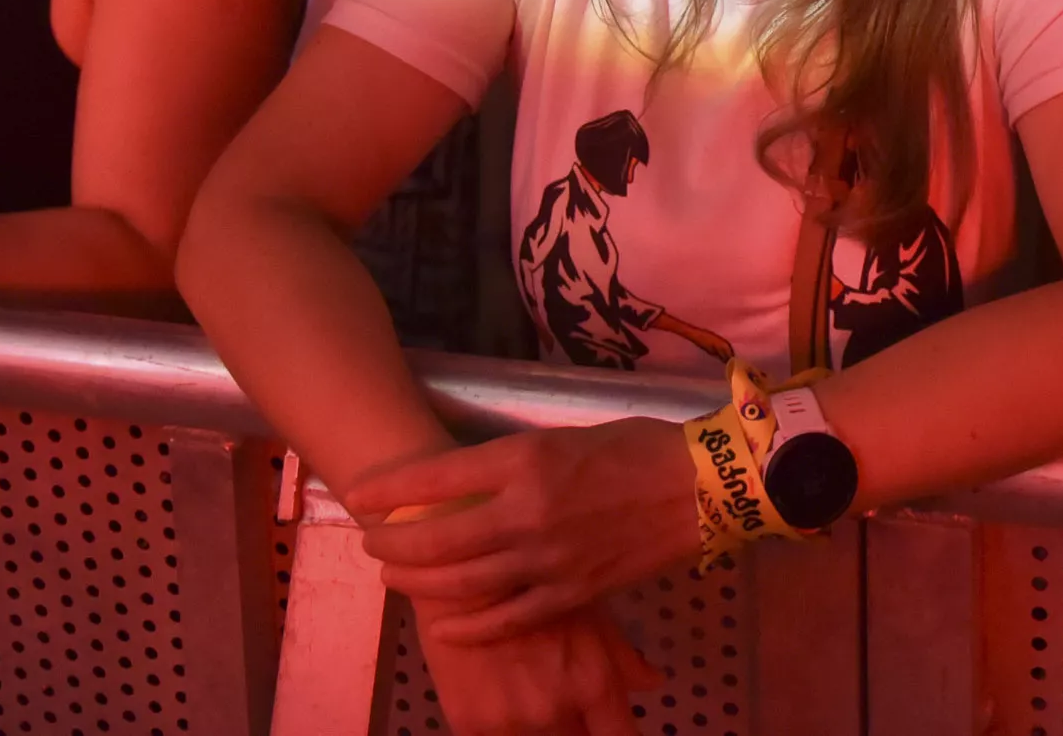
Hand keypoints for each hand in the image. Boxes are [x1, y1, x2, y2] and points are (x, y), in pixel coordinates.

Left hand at [344, 417, 698, 640]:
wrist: (703, 486)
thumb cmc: (637, 447)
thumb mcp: (566, 437)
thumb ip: (516, 464)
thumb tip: (468, 483)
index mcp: (526, 459)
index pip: (436, 477)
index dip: (390, 489)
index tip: (359, 496)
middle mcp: (527, 510)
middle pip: (437, 537)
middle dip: (393, 543)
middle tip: (371, 541)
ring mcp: (549, 557)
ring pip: (463, 581)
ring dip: (419, 582)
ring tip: (394, 578)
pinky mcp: (573, 592)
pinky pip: (509, 618)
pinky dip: (471, 625)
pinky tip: (444, 624)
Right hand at [414, 601, 656, 735]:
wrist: (458, 567)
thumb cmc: (533, 580)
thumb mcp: (587, 611)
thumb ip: (622, 657)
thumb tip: (653, 683)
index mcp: (592, 684)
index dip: (618, 734)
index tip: (609, 728)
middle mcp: (555, 711)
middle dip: (575, 727)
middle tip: (563, 700)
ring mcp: (510, 722)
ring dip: (537, 726)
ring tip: (524, 687)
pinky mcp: (469, 724)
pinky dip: (500, 724)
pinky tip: (495, 694)